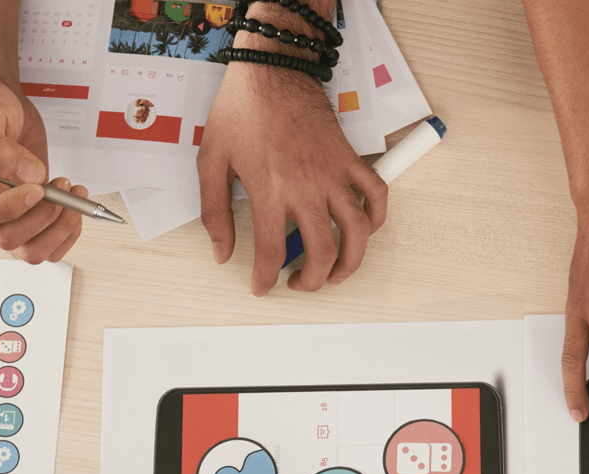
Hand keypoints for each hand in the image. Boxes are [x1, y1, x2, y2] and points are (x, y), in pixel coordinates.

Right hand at [0, 73, 83, 262]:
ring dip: (60, 227)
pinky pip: (49, 244)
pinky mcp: (29, 214)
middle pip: (7, 238)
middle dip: (42, 217)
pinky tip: (75, 205)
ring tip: (72, 194)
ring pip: (31, 249)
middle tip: (60, 187)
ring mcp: (5, 214)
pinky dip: (69, 231)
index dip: (6, 209)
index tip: (36, 189)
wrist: (0, 102)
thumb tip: (30, 175)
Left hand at [196, 64, 386, 295]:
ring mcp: (333, 175)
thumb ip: (215, 212)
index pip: (270, 252)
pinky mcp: (349, 159)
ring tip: (337, 273)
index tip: (262, 286)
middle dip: (311, 280)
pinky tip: (364, 229)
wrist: (273, 72)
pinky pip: (375, 195)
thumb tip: (221, 251)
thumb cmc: (243, 110)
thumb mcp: (212, 161)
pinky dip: (377, 218)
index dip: (265, 278)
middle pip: (321, 253)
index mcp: (270, 191)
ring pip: (357, 233)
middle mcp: (306, 188)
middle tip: (298, 283)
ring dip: (351, 262)